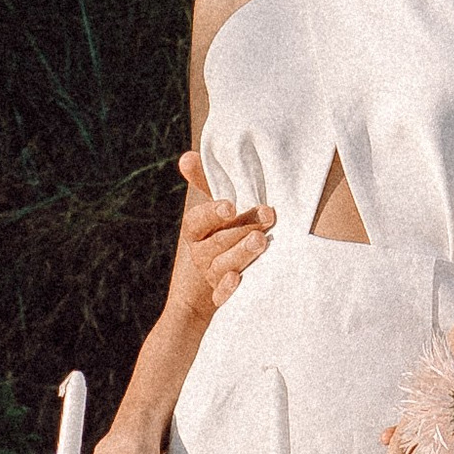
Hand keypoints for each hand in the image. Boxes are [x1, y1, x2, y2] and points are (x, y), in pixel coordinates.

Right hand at [169, 150, 273, 324]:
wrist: (219, 285)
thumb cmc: (225, 233)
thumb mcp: (218, 209)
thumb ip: (208, 183)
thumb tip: (186, 156)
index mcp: (197, 231)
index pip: (196, 221)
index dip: (211, 213)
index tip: (230, 206)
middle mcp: (201, 254)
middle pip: (216, 243)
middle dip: (241, 230)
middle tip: (267, 217)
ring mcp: (211, 276)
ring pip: (222, 267)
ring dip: (240, 253)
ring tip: (261, 241)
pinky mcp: (222, 297)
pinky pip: (222, 297)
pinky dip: (228, 290)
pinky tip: (238, 280)